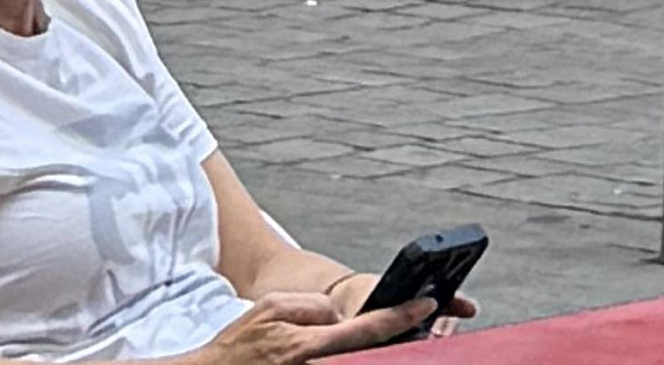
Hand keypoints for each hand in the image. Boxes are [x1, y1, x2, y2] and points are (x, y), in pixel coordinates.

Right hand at [191, 303, 443, 359]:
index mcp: (307, 346)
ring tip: (392, 336)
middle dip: (395, 341)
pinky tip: (357, 348)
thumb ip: (312, 308)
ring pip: (356, 363)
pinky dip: (354, 357)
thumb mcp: (271, 309)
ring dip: (374, 351)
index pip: (367, 329)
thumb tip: (340, 317)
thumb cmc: (237, 347)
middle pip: (368, 356)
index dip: (401, 317)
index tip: (426, 304)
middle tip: (422, 325)